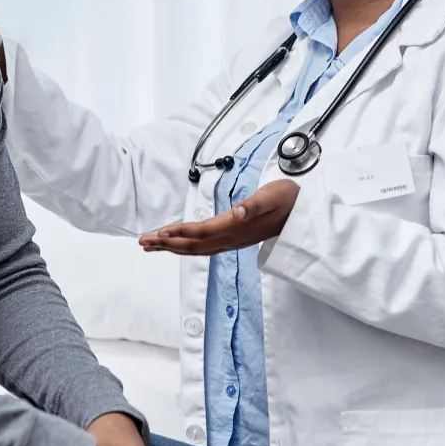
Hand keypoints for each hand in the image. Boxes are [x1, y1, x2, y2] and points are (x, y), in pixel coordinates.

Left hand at [139, 179, 300, 255]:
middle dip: (167, 244)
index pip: (203, 231)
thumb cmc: (286, 199)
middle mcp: (231, 238)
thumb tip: (240, 211)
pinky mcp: (233, 241)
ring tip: (151, 245)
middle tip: (143, 242)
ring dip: (172, 248)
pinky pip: (204, 248)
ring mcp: (232, 242)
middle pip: (193, 245)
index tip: (161, 232)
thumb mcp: (272, 196)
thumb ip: (255, 204)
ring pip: (196, 249)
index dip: (181, 232)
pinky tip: (177, 246)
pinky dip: (186, 247)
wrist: (301, 213)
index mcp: (237, 226)